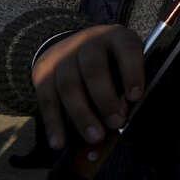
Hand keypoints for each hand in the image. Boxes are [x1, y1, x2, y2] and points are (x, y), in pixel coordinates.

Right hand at [32, 24, 144, 148]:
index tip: (136, 97)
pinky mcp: (43, 72)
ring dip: (82, 115)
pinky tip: (60, 142)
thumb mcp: (124, 60)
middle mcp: (88, 42)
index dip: (132, 72)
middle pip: (93, 69)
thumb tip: (122, 112)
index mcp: (116, 37)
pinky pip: (47, 99)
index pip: (126, 49)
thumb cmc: (110, 59)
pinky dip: (53, 123)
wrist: (72, 44)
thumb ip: (125, 82)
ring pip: (69, 85)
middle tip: (116, 123)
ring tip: (95, 137)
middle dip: (105, 99)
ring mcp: (63, 56)